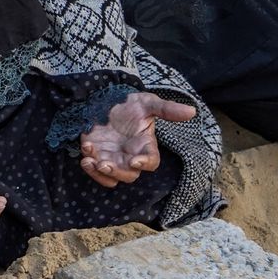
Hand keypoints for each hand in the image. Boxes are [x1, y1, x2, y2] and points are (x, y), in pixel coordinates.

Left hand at [80, 92, 198, 187]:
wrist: (106, 101)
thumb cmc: (130, 104)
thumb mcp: (148, 102)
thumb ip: (167, 109)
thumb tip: (192, 111)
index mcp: (145, 146)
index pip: (151, 162)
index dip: (144, 164)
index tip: (134, 161)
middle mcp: (131, 157)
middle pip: (129, 175)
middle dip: (116, 172)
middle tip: (104, 163)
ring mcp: (114, 159)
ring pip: (110, 177)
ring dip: (99, 173)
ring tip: (89, 160)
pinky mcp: (97, 157)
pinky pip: (95, 171)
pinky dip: (89, 166)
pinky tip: (85, 151)